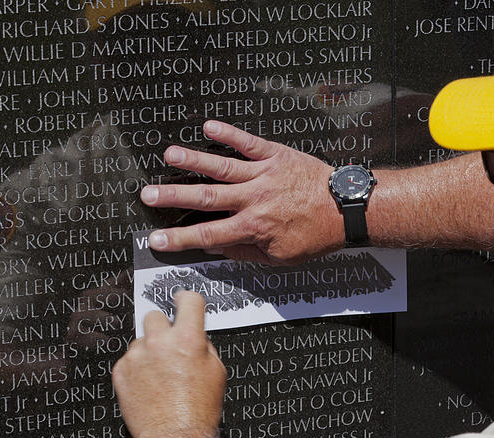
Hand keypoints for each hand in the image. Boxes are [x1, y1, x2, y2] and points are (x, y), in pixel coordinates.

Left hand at [112, 292, 225, 437]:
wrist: (175, 437)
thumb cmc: (199, 410)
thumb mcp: (216, 372)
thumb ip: (204, 347)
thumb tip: (195, 337)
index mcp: (189, 338)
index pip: (188, 300)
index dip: (185, 299)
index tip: (180, 300)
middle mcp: (161, 342)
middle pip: (155, 316)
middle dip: (163, 328)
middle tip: (169, 347)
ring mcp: (138, 356)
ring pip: (140, 340)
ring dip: (148, 351)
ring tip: (159, 376)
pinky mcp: (121, 371)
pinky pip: (128, 360)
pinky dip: (136, 370)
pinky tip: (148, 387)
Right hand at [141, 120, 342, 263]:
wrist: (345, 208)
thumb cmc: (315, 234)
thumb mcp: (281, 256)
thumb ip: (246, 252)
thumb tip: (216, 248)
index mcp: (254, 227)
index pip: (209, 235)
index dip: (179, 239)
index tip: (156, 239)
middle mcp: (254, 200)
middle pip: (207, 199)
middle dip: (174, 198)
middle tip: (147, 194)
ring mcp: (264, 175)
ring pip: (223, 167)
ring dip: (194, 161)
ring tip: (169, 154)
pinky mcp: (276, 155)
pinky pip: (249, 143)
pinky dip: (229, 133)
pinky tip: (209, 125)